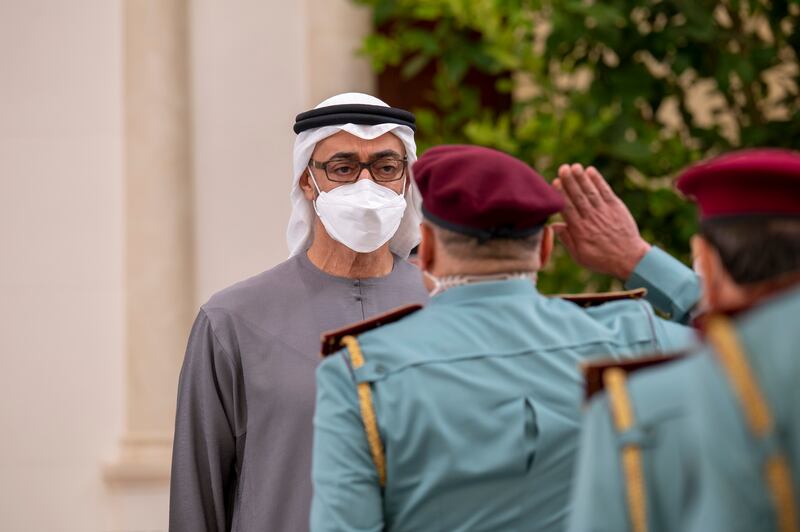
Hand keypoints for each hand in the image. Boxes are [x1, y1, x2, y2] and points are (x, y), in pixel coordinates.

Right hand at [551, 163, 650, 280]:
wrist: (629, 259)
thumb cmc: (602, 259)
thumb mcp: (579, 256)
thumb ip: (566, 240)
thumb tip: (553, 226)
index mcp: (580, 231)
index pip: (568, 209)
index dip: (561, 194)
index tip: (555, 182)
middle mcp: (592, 219)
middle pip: (578, 197)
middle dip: (570, 181)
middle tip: (563, 168)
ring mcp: (605, 212)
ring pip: (591, 192)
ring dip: (582, 178)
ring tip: (575, 166)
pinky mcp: (616, 208)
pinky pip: (605, 192)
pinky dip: (598, 181)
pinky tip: (591, 171)